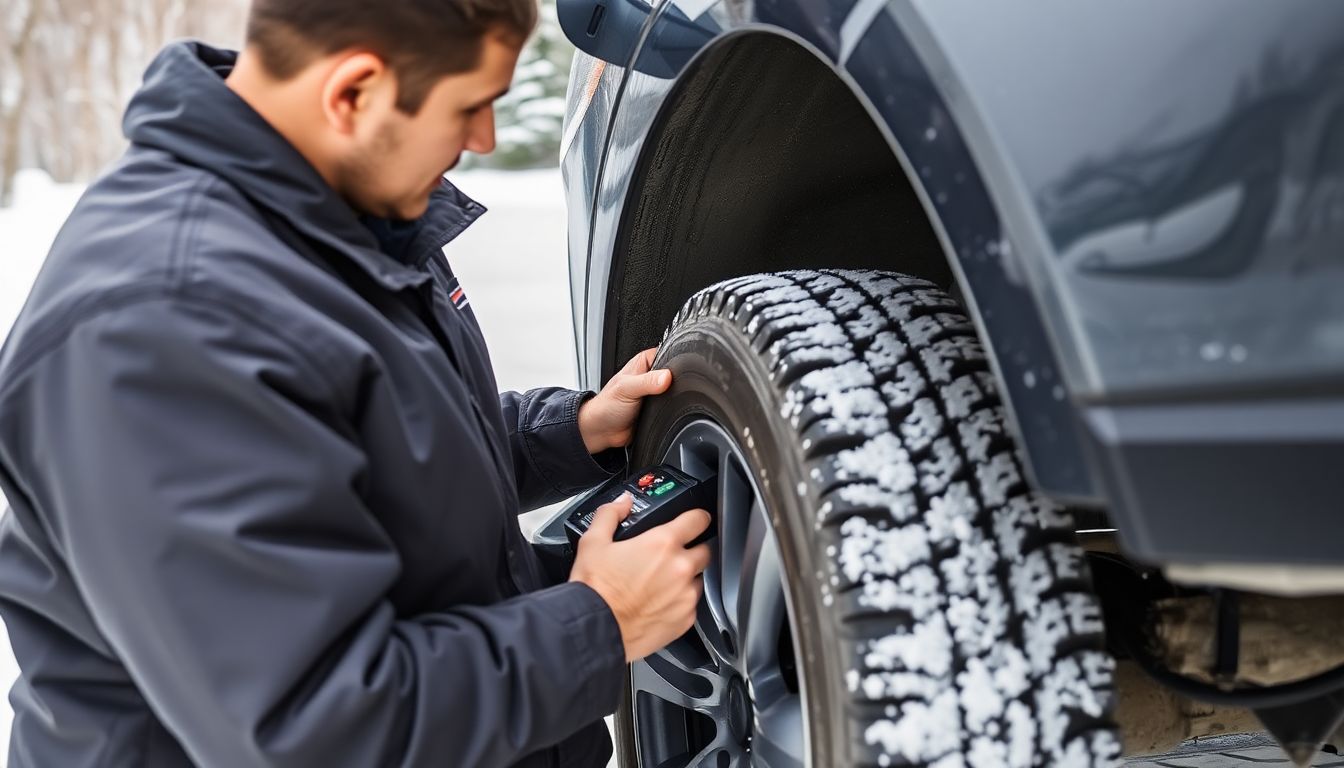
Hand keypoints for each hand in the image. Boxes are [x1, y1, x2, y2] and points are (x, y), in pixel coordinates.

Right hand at [569, 493, 711, 661]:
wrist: (594, 629)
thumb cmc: (595, 590)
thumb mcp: (593, 542)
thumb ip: (610, 515)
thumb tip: (622, 503)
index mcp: (662, 543)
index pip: (698, 520)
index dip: (697, 518)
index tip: (695, 521)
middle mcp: (680, 568)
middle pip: (705, 551)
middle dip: (692, 550)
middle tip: (671, 557)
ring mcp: (685, 596)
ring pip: (699, 580)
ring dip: (686, 578)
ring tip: (661, 584)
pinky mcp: (685, 620)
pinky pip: (691, 605)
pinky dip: (680, 603)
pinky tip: (659, 604)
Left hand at [577, 348, 671, 453]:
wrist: (603, 431)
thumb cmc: (606, 406)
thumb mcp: (626, 389)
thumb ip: (647, 382)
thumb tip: (666, 377)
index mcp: (643, 362)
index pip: (667, 354)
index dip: (674, 363)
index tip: (675, 375)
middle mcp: (650, 375)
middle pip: (674, 374)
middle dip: (675, 383)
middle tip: (668, 391)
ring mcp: (655, 392)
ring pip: (675, 391)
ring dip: (673, 399)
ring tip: (663, 404)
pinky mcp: (659, 407)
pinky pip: (672, 407)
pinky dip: (671, 410)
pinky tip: (664, 412)